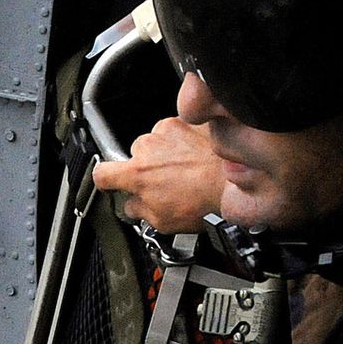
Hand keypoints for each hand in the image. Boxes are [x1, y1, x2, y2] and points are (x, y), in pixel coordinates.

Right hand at [92, 117, 223, 233]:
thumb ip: (139, 211)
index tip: (111, 183)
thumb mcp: (163, 222)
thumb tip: (133, 207)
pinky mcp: (188, 121)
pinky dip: (186, 141)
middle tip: (168, 181)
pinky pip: (179, 131)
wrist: (240, 181)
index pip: (101, 174)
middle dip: (148, 166)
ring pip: (158, 141)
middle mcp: (148, 147)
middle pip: (135, 155)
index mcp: (137, 174)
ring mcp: (168, 131)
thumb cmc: (207, 202)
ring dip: (168, 152)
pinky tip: (198, 158)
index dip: (105, 180)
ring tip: (188, 169)